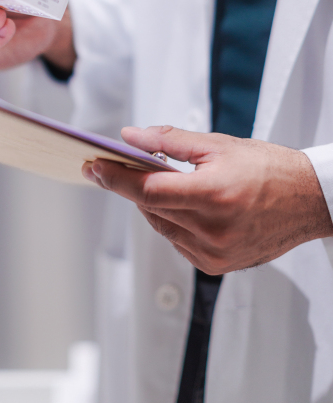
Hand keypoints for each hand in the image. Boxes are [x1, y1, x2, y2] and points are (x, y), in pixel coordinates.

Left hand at [82, 125, 332, 273]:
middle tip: (118, 165)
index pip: (147, 189)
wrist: (310, 201)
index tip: (93, 166)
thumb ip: (169, 141)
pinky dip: (172, 223)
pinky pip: (177, 242)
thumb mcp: (219, 145)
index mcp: (213, 195)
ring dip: (152, 205)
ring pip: (160, 226)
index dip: (115, 177)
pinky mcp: (216, 265)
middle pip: (149, 208)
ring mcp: (214, 252)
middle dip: (131, 186)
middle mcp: (212, 230)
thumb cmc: (270, 169)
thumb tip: (130, 137)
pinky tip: (184, 206)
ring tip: (162, 182)